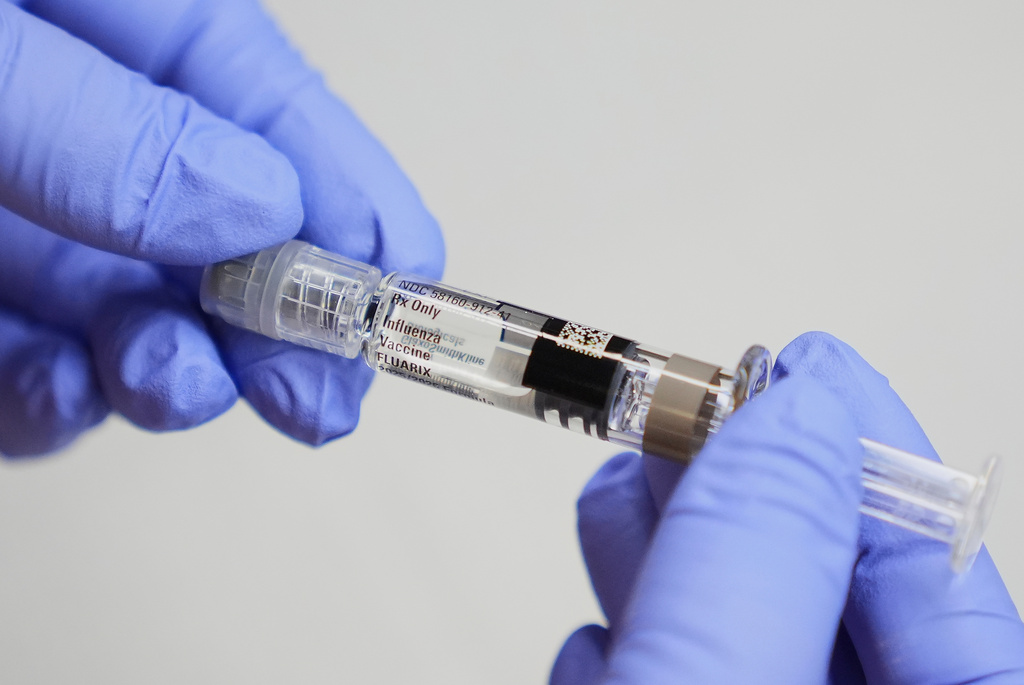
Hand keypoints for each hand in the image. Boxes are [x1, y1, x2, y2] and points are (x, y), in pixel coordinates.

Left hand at [0, 0, 443, 455]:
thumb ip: (102, 128)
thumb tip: (263, 205)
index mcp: (118, 27)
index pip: (274, 108)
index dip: (352, 200)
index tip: (402, 287)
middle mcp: (84, 131)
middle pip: (229, 231)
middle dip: (285, 320)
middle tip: (317, 390)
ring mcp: (23, 219)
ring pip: (144, 314)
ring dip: (179, 372)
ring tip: (179, 387)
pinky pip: (38, 368)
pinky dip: (58, 404)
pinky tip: (62, 395)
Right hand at [551, 332, 1023, 683]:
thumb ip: (754, 569)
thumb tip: (790, 420)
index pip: (936, 570)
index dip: (868, 447)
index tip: (809, 364)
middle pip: (829, 589)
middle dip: (740, 491)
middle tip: (684, 418)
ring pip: (743, 628)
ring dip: (667, 554)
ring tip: (622, 490)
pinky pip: (685, 681)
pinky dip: (634, 651)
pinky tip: (599, 643)